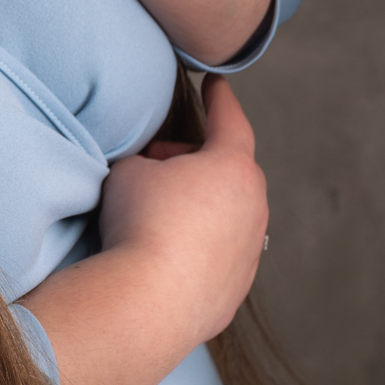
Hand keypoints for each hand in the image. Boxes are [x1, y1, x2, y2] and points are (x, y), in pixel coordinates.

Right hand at [98, 77, 268, 347]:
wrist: (149, 301)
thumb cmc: (140, 222)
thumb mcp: (130, 170)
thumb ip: (147, 162)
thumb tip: (153, 175)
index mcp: (233, 168)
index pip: (231, 121)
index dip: (219, 99)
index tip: (216, 84)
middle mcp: (253, 208)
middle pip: (229, 169)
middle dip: (197, 158)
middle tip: (161, 158)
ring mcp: (249, 252)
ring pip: (229, 214)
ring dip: (201, 203)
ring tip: (162, 208)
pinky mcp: (236, 289)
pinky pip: (220, 252)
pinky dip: (200, 244)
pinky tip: (169, 250)